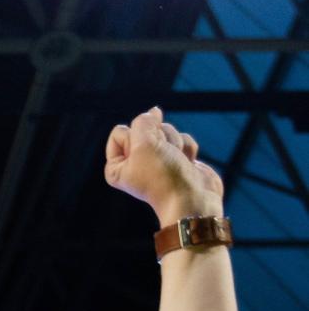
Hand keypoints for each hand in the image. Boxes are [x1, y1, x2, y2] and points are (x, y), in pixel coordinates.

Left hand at [104, 107, 223, 226]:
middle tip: (163, 158)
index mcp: (117, 165)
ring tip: (177, 161)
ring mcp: (159, 161)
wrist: (193, 198)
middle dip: (159, 139)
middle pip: (145, 128)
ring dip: (174, 143)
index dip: (136, 137)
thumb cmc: (163, 176)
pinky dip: (187, 148)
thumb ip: (144, 122)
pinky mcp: (179, 159)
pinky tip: (188, 162)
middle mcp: (136, 163)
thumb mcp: (144, 143)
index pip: (121, 131)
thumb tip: (154, 111)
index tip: (144, 155)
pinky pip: (182, 139)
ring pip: (166, 131)